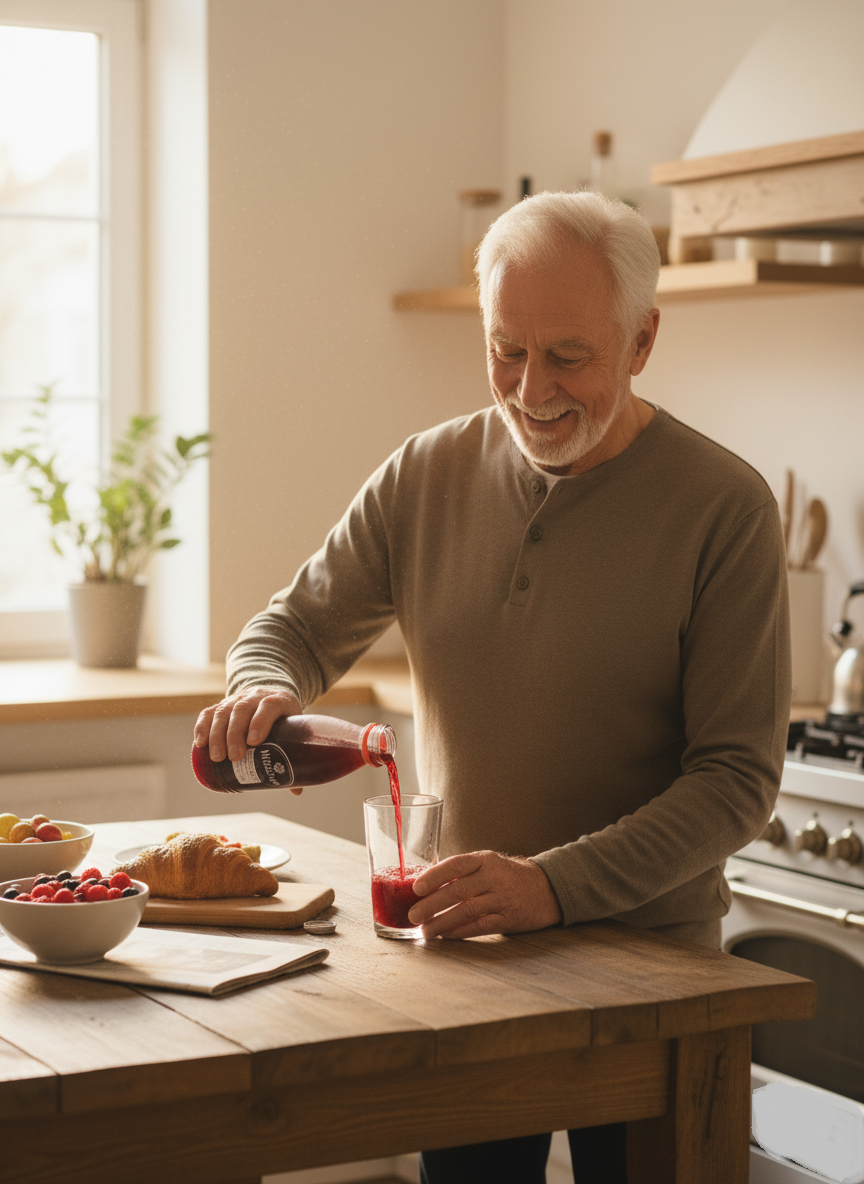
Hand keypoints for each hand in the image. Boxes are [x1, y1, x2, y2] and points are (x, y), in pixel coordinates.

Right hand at [193, 687, 304, 794]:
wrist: (270, 697)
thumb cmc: (284, 720)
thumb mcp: (293, 731)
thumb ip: (294, 757)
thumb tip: (296, 791)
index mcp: (279, 700)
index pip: (269, 705)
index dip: (260, 721)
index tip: (254, 742)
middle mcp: (256, 696)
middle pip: (242, 709)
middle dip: (235, 734)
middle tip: (234, 757)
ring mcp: (237, 699)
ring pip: (223, 711)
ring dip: (217, 734)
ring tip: (217, 757)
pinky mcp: (222, 704)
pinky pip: (208, 713)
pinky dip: (202, 727)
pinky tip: (200, 743)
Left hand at [407, 850, 561, 938]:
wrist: (546, 888)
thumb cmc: (507, 876)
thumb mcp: (488, 865)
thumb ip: (462, 874)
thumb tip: (426, 886)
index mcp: (485, 860)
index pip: (456, 865)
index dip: (434, 876)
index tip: (416, 888)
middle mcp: (493, 877)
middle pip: (458, 890)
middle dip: (432, 905)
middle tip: (413, 915)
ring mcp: (502, 898)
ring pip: (466, 911)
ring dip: (442, 922)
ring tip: (425, 931)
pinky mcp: (509, 919)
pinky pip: (480, 926)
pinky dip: (460, 932)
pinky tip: (446, 936)